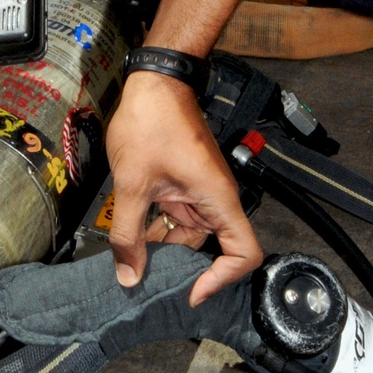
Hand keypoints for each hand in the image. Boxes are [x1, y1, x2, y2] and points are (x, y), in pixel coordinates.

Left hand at [105, 71, 262, 306]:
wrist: (153, 80)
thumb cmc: (151, 121)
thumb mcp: (133, 183)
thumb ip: (129, 233)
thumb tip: (128, 276)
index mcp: (217, 198)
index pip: (244, 253)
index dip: (222, 279)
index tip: (192, 292)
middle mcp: (215, 197)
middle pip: (211, 247)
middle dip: (181, 264)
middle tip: (147, 278)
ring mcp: (200, 189)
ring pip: (189, 232)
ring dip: (163, 244)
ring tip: (130, 256)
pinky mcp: (185, 181)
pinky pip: (178, 215)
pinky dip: (158, 226)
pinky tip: (132, 233)